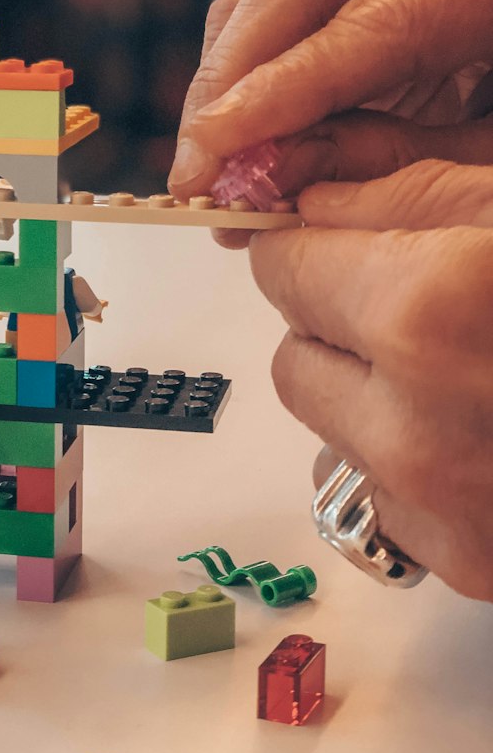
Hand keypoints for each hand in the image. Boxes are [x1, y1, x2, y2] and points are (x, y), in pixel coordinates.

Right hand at [170, 0, 492, 204]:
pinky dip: (256, 71)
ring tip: (214, 171)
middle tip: (193, 175)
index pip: (356, 30)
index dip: (272, 99)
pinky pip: (292, 6)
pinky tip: (245, 138)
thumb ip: (392, 162)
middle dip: (223, 85)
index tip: (209, 161)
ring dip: (227, 80)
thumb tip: (274, 179)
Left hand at [252, 158, 492, 600]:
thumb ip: (403, 189)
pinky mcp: (461, 564)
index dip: (316, 245)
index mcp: (423, 313)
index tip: (346, 240)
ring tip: (471, 377)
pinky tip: (486, 438)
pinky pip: (377, 495)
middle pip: (290, 356)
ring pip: (326, 429)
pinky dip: (412, 466)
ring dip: (371, 399)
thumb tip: (310, 197)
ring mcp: (435, 509)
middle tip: (431, 310)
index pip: (280, 266)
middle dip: (339, 324)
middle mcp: (413, 427)